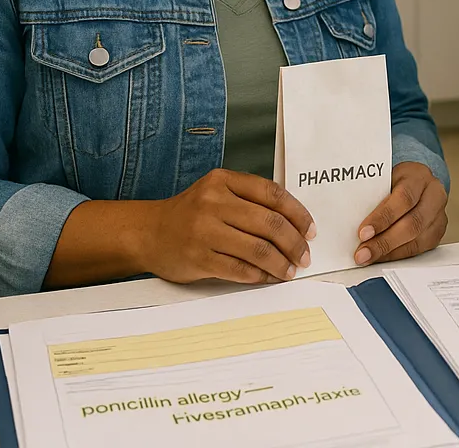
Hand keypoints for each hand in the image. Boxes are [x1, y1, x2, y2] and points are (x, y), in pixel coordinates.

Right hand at [138, 169, 316, 284]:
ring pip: (258, 249)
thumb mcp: (217, 192)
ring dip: (281, 263)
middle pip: (270, 223)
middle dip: (295, 243)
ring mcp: (204, 231)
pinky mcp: (199, 258)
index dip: (298, 214)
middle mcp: (214, 202)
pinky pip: (240, 269)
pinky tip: (268, 277)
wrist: (147, 233)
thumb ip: (250, 200)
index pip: (273, 194)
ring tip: (290, 271)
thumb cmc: (190, 214)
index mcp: (223, 181)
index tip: (311, 230)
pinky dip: (260, 276)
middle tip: (305, 256)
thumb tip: (295, 223)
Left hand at [353, 162, 448, 265]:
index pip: (403, 198)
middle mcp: (434, 196)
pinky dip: (398, 255)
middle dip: (384, 241)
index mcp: (419, 176)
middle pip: (413, 223)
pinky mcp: (438, 232)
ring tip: (368, 257)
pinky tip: (382, 257)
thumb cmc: (395, 180)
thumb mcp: (384, 178)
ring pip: (418, 240)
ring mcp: (439, 215)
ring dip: (390, 252)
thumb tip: (349, 220)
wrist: (415, 181)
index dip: (383, 218)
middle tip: (363, 252)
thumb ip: (372, 195)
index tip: (363, 233)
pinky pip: (419, 249)